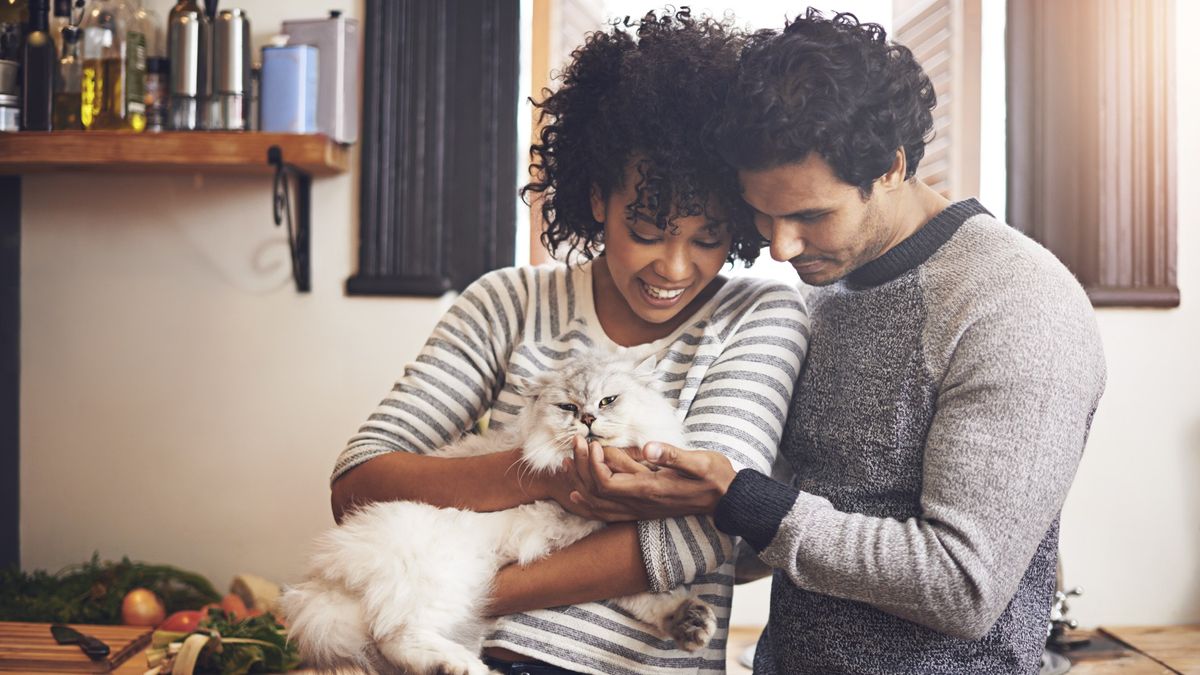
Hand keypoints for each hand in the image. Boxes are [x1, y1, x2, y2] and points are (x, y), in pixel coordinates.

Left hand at [566, 436, 736, 521]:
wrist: (728, 501)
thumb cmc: (715, 477)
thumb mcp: (699, 462)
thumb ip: (673, 455)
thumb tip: (650, 446)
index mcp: (650, 489)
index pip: (607, 483)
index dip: (593, 465)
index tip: (593, 443)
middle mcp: (641, 504)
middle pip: (596, 494)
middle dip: (580, 469)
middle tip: (576, 443)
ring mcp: (640, 511)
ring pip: (598, 507)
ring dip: (578, 485)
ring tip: (566, 465)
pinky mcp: (642, 511)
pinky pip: (607, 514)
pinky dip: (588, 506)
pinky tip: (577, 496)